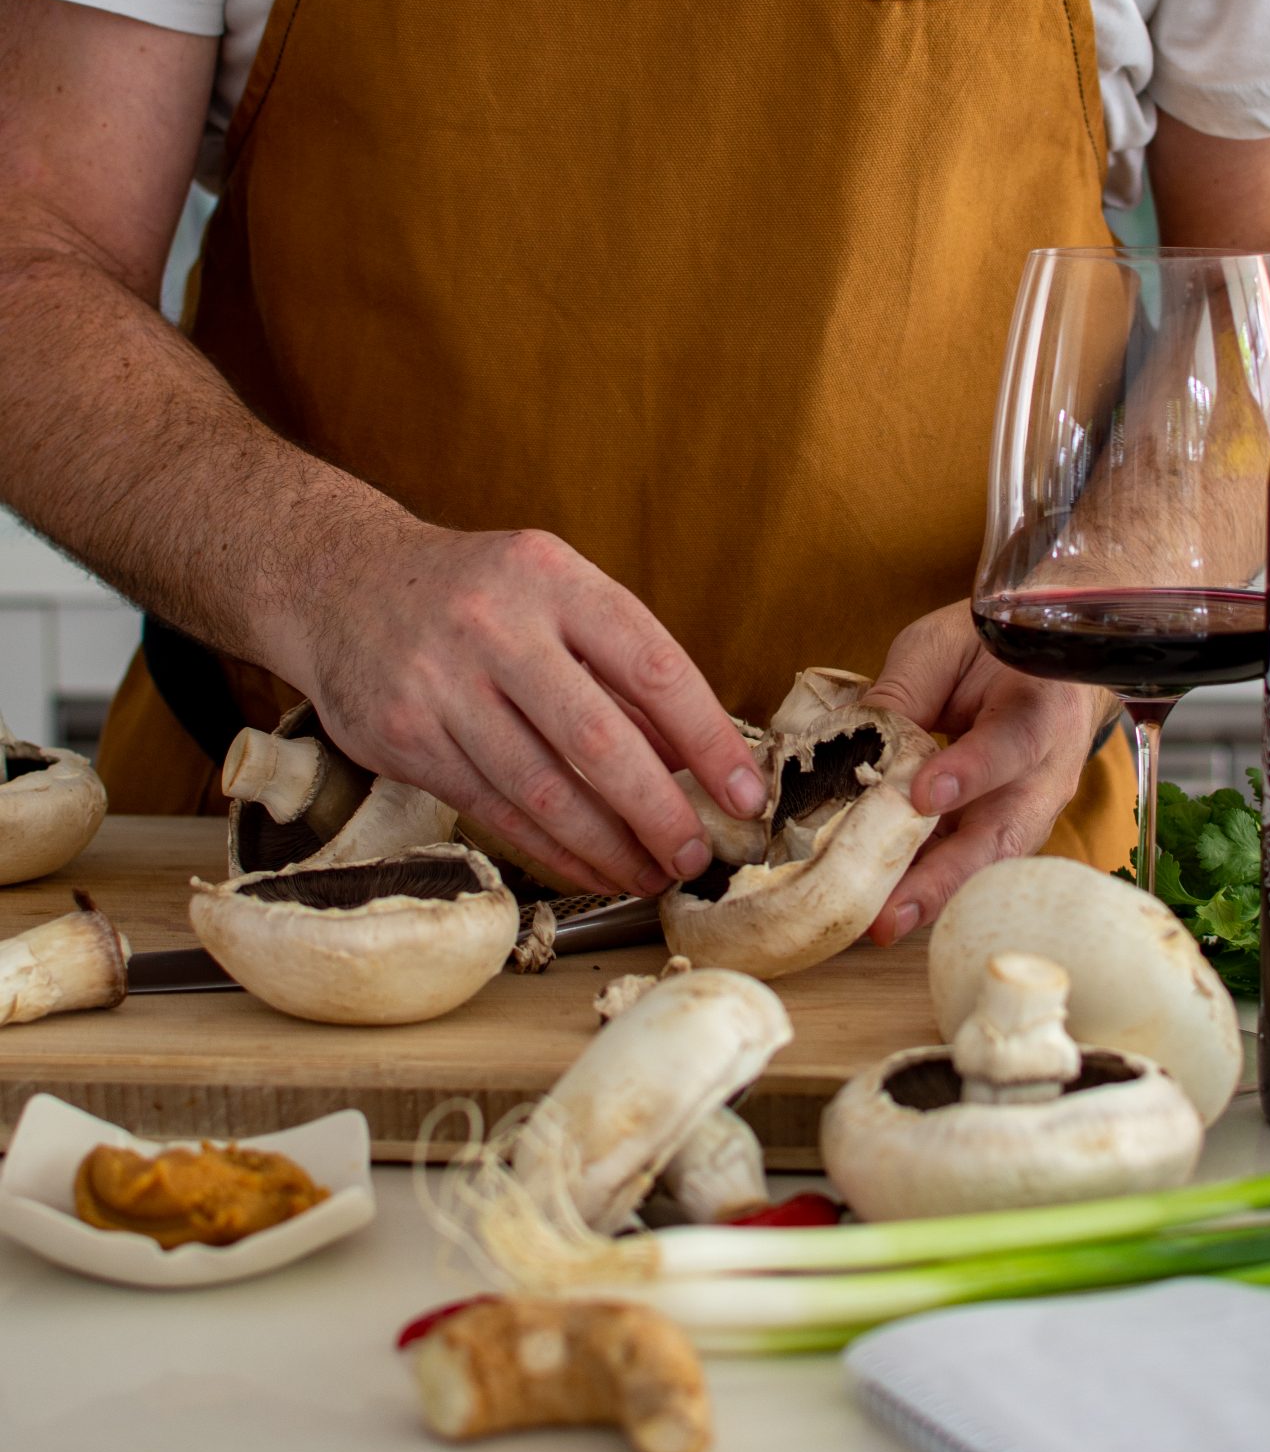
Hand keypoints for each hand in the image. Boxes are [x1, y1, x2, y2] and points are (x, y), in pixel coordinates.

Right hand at [274, 516, 769, 898]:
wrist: (339, 583)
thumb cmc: (474, 593)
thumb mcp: (553, 594)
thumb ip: (620, 667)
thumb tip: (699, 758)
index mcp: (551, 577)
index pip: (652, 666)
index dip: (709, 739)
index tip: (747, 793)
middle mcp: (494, 626)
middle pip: (596, 739)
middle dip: (658, 810)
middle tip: (697, 854)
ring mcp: (440, 684)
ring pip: (541, 789)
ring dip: (608, 846)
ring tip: (652, 873)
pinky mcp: (404, 737)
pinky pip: (494, 811)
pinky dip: (552, 850)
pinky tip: (593, 868)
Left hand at [860, 601, 1113, 942]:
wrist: (1045, 666)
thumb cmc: (992, 652)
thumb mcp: (943, 646)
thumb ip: (904, 691)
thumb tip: (854, 741)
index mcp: (1041, 705)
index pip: (1011, 742)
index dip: (971, 772)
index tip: (924, 797)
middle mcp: (1047, 771)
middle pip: (1005, 834)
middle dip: (946, 879)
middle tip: (892, 914)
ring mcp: (1031, 811)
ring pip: (988, 864)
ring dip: (932, 897)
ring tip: (878, 925)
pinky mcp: (1005, 833)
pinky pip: (969, 865)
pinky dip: (927, 888)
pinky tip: (881, 905)